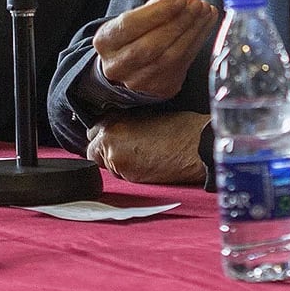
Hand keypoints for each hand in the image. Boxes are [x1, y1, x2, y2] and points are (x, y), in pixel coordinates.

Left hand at [85, 109, 210, 184]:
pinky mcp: (128, 176)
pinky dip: (129, 172)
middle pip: (93, 150)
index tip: (113, 138)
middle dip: (105, 151)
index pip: (92, 131)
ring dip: (117, 163)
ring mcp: (115, 159)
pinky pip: (120, 176)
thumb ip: (124, 123)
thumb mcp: (146, 114)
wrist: (197, 145)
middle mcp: (109, 139)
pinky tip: (146, 165)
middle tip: (126, 150)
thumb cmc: (180, 127)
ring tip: (141, 157)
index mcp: (113, 120)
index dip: (104, 136)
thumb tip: (114, 132)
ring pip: (106, 165)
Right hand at [91, 0, 218, 99]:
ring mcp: (139, 81)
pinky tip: (205, 25)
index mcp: (106, 42)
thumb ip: (153, 2)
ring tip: (205, 12)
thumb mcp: (136, 16)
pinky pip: (183, 64)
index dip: (157, 12)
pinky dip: (197, 42)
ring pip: (170, 56)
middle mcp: (118, 65)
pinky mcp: (160, 87)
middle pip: (151, 45)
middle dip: (178, 22)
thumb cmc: (133, 35)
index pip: (130, 26)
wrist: (129, 67)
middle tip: (197, 5)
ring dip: (192, 32)